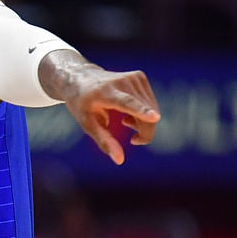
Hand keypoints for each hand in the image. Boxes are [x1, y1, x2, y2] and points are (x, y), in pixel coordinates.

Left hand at [39, 51, 159, 164]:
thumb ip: (105, 141)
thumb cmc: (82, 104)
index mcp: (106, 93)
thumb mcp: (87, 124)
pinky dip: (144, 114)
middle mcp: (122, 82)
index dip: (141, 112)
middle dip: (144, 132)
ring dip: (143, 123)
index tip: (155, 117)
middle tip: (133, 140)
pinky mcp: (140, 77)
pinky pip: (151, 104)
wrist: (81, 79)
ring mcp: (134, 77)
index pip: (127, 103)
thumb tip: (120, 160)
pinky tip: (129, 113)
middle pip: (146, 114)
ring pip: (153, 110)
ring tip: (124, 121)